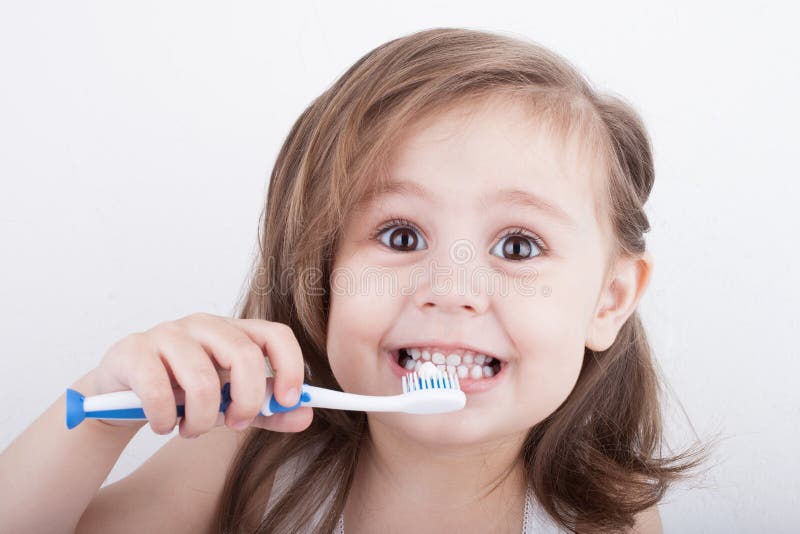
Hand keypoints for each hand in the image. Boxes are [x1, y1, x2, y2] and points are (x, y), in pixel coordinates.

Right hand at [89, 313, 312, 437]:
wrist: (124, 392)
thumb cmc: (184, 392)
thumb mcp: (230, 402)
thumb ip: (268, 410)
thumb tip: (305, 415)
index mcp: (234, 331)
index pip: (276, 335)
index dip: (289, 367)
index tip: (288, 401)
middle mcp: (204, 325)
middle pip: (243, 356)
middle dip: (246, 401)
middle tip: (235, 423)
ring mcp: (168, 334)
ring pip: (202, 380)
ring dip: (201, 420)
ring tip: (191, 429)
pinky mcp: (135, 351)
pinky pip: (160, 392)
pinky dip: (165, 420)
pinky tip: (163, 424)